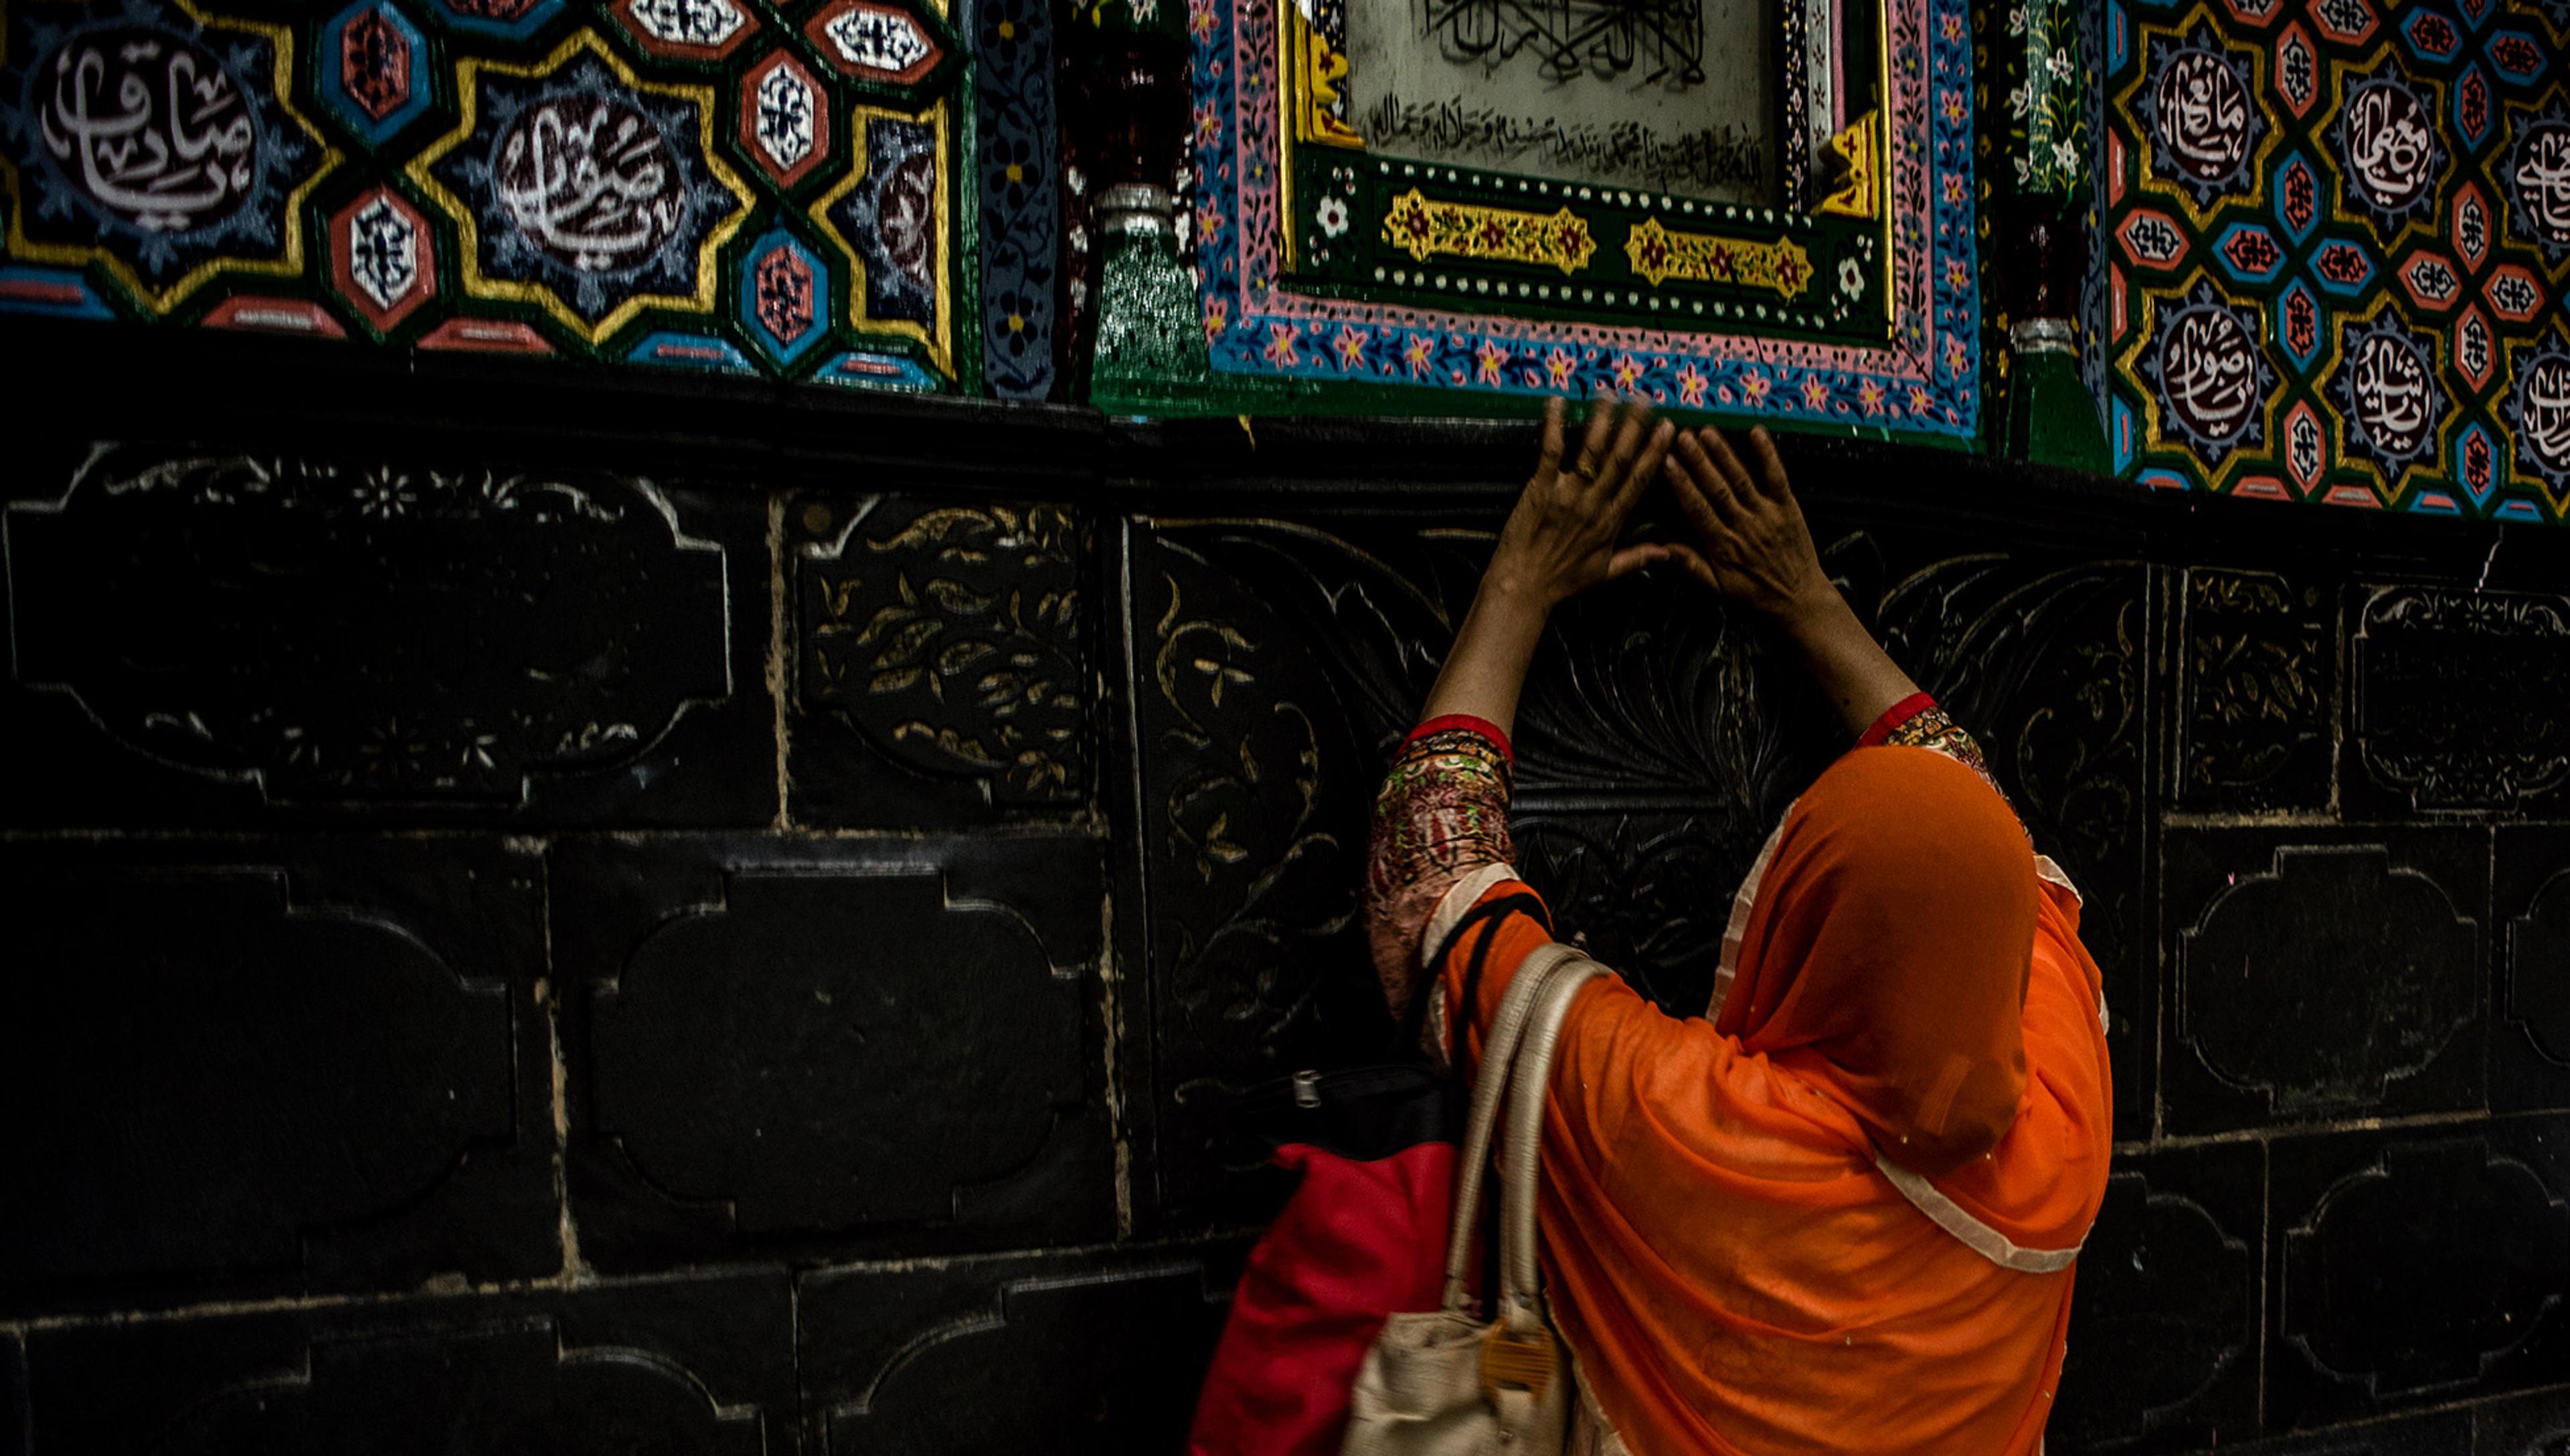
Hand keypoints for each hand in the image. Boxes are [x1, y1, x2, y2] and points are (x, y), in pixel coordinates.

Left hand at [1485, 395, 1679, 612]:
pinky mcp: (1540, 489)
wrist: (1524, 586)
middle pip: (1620, 458)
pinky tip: (1557, 402)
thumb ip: (1637, 558)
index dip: (1655, 452)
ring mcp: (1568, 494)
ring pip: (1591, 450)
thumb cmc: (1561, 581)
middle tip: (1644, 399)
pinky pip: (1550, 451)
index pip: (1640, 480)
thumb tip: (1667, 553)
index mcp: (1612, 521)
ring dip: (1601, 420)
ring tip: (1610, 394)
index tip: (1668, 428)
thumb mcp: (1605, 573)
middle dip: (1634, 426)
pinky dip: (1553, 425)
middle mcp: (1594, 503)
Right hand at [1661, 425, 1834, 621]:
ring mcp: (1767, 514)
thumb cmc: (1757, 594)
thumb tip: (1662, 549)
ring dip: (1724, 454)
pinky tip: (1756, 433)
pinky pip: (1777, 477)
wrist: (1799, 600)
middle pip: (1717, 488)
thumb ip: (1690, 566)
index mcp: (1723, 546)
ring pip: (1741, 479)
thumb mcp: (1718, 588)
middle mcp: (1744, 526)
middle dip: (1698, 461)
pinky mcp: (1788, 507)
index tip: (1666, 462)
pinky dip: (1768, 454)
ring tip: (1707, 432)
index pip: (1697, 509)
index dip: (1681, 484)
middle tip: (1683, 436)